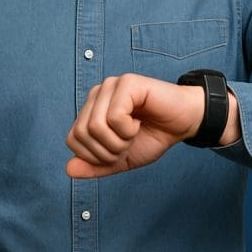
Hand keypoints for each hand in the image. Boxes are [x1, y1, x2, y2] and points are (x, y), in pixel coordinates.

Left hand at [65, 73, 205, 178]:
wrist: (183, 124)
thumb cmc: (153, 136)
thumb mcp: (121, 159)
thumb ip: (95, 166)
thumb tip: (68, 169)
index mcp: (91, 109)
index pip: (72, 139)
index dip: (95, 156)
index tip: (119, 149)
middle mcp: (97, 93)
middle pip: (81, 133)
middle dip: (107, 150)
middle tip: (128, 141)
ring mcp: (111, 85)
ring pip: (95, 126)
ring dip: (119, 140)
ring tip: (134, 131)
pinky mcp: (127, 83)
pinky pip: (114, 116)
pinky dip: (128, 129)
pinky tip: (139, 121)